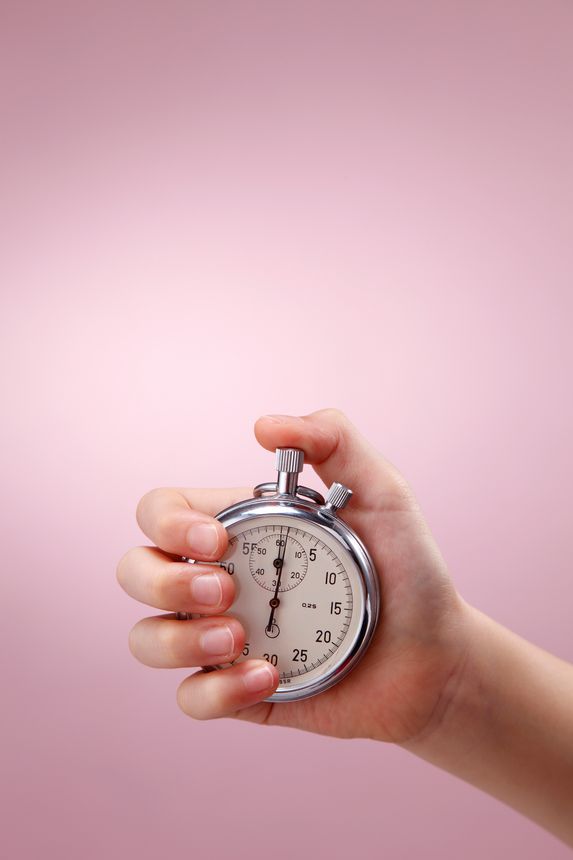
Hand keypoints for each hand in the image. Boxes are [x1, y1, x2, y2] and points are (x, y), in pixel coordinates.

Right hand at [116, 408, 471, 742]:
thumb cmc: (408, 571)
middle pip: (134, 572)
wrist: (436, 656)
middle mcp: (219, 580)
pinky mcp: (237, 692)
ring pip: (145, 639)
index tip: (219, 541)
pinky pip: (190, 698)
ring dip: (178, 641)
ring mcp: (223, 637)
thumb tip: (263, 426)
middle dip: (161, 583)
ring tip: (238, 640)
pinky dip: (219, 693)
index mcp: (239, 529)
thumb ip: (335, 439)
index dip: (168, 524)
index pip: (160, 512)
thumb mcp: (383, 493)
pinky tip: (269, 678)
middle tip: (226, 591)